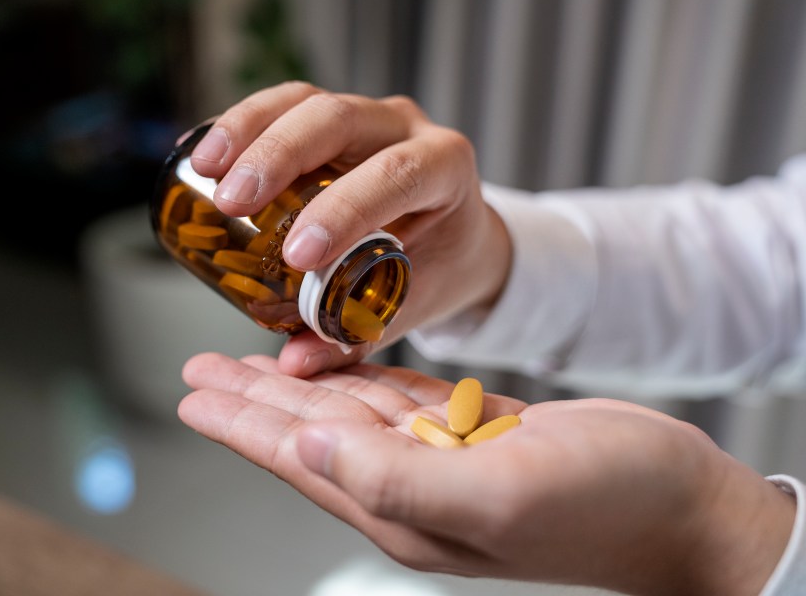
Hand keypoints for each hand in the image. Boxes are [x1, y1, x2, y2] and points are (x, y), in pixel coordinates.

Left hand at [179, 354, 794, 594]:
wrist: (679, 504)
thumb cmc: (605, 505)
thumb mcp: (495, 497)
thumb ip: (392, 480)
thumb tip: (304, 452)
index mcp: (401, 507)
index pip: (295, 458)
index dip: (239, 423)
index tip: (192, 394)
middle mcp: (408, 485)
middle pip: (305, 432)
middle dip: (249, 398)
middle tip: (200, 370)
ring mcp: (439, 458)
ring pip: (342, 413)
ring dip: (292, 386)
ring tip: (249, 363)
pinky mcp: (470, 433)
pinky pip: (391, 400)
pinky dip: (354, 378)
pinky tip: (332, 365)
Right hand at [186, 82, 510, 375]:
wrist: (458, 235)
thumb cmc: (442, 266)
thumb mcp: (416, 301)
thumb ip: (362, 333)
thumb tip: (296, 363)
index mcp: (444, 168)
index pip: (396, 175)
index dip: (344, 209)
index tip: (298, 254)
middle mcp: (407, 128)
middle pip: (340, 118)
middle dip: (281, 156)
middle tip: (232, 202)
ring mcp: (367, 116)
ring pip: (305, 100)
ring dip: (248, 129)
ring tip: (206, 169)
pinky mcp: (329, 117)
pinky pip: (283, 105)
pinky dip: (241, 124)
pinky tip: (205, 156)